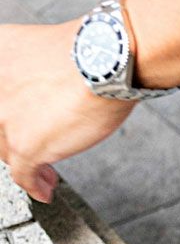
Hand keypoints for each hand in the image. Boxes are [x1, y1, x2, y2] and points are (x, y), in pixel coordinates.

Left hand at [0, 21, 135, 202]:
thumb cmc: (92, 53)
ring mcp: (5, 117)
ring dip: (27, 166)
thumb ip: (40, 72)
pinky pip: (22, 174)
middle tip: (37, 151)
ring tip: (46, 176)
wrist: (105, 62)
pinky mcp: (24, 144)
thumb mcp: (50, 52)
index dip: (12, 116)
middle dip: (15, 142)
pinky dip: (33, 186)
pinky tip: (45, 191)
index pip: (1, 97)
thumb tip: (54, 91)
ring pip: (7, 150)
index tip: (24, 124)